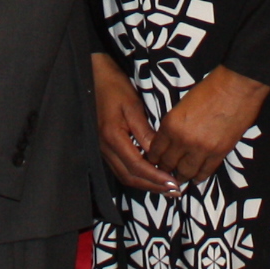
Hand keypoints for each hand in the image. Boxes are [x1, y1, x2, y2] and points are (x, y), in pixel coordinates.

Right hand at [92, 55, 173, 195]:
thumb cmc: (115, 87)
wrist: (94, 77)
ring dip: (146, 184)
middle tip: (175, 191)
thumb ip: (145, 131)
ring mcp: (103, 150)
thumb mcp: (133, 106)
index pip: (137, 166)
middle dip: (153, 187)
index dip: (156, 177)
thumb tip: (158, 154)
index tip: (174, 183)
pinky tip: (152, 176)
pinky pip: (121, 169)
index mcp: (112, 137)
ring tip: (167, 187)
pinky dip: (137, 176)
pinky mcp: (105, 148)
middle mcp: (105, 148)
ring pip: (125, 176)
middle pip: (130, 177)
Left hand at [144, 66, 269, 187]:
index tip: (154, 162)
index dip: (153, 159)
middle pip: (168, 164)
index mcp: (170, 124)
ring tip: (179, 178)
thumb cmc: (209, 89)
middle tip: (165, 173)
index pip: (155, 150)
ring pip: (185, 172)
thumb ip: (173, 125)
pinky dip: (199, 177)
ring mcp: (201, 149)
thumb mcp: (181, 105)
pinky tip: (196, 178)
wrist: (236, 86)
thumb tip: (169, 141)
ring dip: (181, 177)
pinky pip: (205, 172)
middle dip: (165, 170)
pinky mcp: (219, 153)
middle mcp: (182, 140)